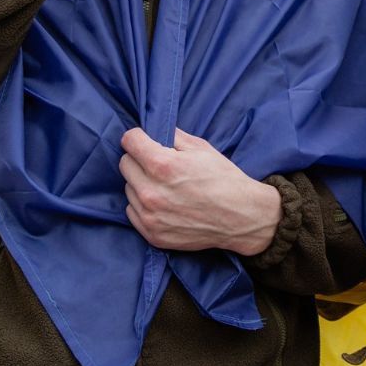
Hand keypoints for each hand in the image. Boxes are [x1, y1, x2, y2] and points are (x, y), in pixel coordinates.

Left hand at [119, 128, 281, 255]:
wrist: (240, 216)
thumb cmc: (223, 179)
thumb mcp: (201, 147)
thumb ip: (172, 135)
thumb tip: (152, 131)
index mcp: (163, 165)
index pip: (129, 141)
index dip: (138, 137)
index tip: (144, 140)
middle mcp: (151, 191)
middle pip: (125, 164)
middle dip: (139, 159)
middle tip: (158, 163)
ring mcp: (150, 215)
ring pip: (128, 188)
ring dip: (141, 183)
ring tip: (164, 185)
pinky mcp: (152, 234)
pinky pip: (132, 211)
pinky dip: (143, 205)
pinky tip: (163, 202)